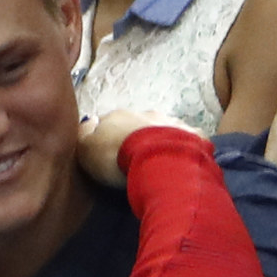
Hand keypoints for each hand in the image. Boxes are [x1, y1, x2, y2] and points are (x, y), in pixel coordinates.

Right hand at [77, 109, 199, 187]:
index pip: (109, 122)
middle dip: (137, 137)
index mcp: (118, 116)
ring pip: (163, 129)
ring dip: (160, 141)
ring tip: (159, 162)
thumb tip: (89, 121)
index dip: (108, 136)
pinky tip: (182, 162)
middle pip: (138, 124)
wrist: (156, 157)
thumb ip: (84, 134)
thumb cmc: (115, 155)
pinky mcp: (192, 136)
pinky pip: (187, 140)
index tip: (109, 152)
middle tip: (136, 158)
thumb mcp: (86, 148)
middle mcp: (145, 114)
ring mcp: (170, 122)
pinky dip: (183, 148)